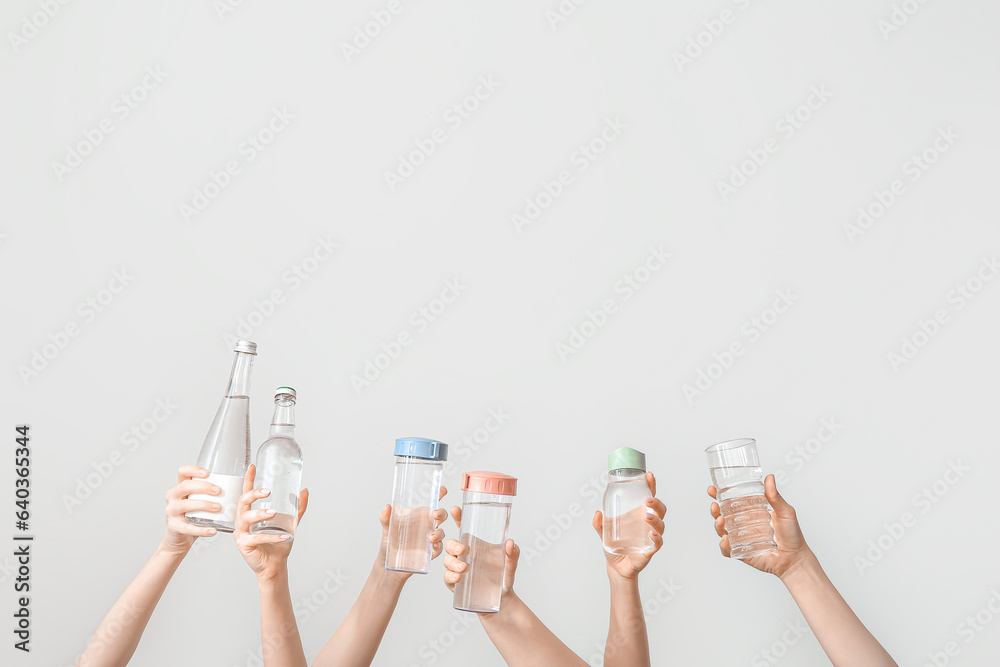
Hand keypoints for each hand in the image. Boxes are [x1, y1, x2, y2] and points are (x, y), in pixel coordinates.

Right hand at [161, 465, 220, 554]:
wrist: (179, 538)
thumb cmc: (192, 515)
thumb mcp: (198, 500)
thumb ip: (210, 493)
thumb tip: (238, 486)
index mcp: (180, 487)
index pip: (182, 472)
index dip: (193, 470)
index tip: (208, 473)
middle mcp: (173, 497)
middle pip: (185, 486)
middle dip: (203, 487)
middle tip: (218, 491)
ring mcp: (171, 512)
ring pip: (185, 505)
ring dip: (203, 505)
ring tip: (218, 508)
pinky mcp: (174, 527)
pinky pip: (188, 528)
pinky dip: (201, 530)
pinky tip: (213, 531)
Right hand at [234, 464, 308, 582]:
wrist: (276, 566)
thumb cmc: (278, 545)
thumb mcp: (290, 522)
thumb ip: (297, 508)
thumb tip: (304, 490)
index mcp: (251, 513)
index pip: (247, 493)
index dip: (249, 479)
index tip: (253, 466)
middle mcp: (243, 521)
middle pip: (243, 502)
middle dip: (253, 494)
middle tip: (267, 491)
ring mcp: (241, 533)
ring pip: (245, 518)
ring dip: (260, 513)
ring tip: (274, 513)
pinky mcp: (244, 545)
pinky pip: (256, 537)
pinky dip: (271, 536)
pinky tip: (284, 537)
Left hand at [377, 486, 448, 581]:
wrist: (389, 566)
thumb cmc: (390, 543)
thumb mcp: (387, 529)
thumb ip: (386, 518)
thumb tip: (387, 507)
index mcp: (419, 515)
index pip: (432, 502)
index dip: (439, 495)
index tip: (442, 490)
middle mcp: (426, 525)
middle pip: (441, 515)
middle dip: (441, 512)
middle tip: (435, 514)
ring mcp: (430, 538)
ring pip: (441, 532)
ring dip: (439, 533)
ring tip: (430, 537)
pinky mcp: (430, 552)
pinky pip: (438, 548)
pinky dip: (438, 546)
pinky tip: (432, 547)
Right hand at [442, 506, 519, 606]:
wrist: (502, 601)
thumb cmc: (504, 578)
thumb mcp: (510, 566)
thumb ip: (512, 554)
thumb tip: (511, 543)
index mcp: (476, 545)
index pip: (463, 528)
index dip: (458, 518)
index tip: (455, 509)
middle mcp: (465, 555)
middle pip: (450, 544)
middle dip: (453, 545)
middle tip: (463, 551)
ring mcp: (458, 569)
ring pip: (447, 560)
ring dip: (452, 563)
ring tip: (464, 569)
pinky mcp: (456, 584)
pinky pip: (447, 578)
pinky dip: (450, 576)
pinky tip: (458, 578)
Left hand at [592, 471, 665, 581]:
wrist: (616, 567)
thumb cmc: (614, 546)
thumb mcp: (603, 532)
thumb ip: (599, 523)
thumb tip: (597, 513)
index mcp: (639, 514)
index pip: (649, 497)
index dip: (650, 485)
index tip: (649, 475)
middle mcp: (648, 523)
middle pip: (660, 509)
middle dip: (656, 502)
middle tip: (647, 499)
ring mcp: (651, 536)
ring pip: (661, 524)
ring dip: (655, 519)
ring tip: (646, 516)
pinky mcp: (650, 549)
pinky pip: (658, 542)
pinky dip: (657, 537)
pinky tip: (651, 533)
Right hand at [708, 474, 810, 579]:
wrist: (796, 558)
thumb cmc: (792, 535)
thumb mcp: (785, 512)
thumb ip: (775, 497)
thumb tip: (769, 478)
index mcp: (751, 513)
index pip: (732, 502)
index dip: (720, 496)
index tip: (713, 489)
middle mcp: (744, 525)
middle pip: (722, 516)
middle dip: (714, 510)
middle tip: (715, 505)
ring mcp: (741, 539)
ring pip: (722, 531)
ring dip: (717, 525)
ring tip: (720, 520)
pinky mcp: (742, 553)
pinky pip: (728, 550)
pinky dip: (724, 545)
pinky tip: (726, 540)